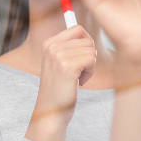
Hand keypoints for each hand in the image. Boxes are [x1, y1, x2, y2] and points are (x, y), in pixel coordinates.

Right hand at [25, 25, 96, 140]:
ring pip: (91, 50)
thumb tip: (87, 34)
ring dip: (90, 65)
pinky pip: (91, 59)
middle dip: (88, 56)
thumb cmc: (60, 88)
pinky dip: (90, 72)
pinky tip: (80, 82)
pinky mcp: (67, 66)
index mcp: (49, 43)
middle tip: (78, 72)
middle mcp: (52, 46)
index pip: (78, 29)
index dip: (86, 43)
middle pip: (87, 40)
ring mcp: (58, 56)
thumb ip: (69, 47)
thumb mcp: (58, 62)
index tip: (80, 59)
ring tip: (78, 77)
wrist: (51, 111)